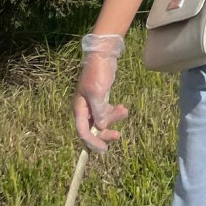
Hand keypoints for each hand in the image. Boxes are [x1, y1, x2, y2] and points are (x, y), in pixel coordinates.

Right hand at [73, 34, 128, 153]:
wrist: (103, 56)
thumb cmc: (98, 73)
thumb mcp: (97, 93)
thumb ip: (98, 111)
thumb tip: (100, 127)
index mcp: (80, 108)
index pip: (83, 131)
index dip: (92, 142)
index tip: (104, 149)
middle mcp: (85, 108)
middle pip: (93, 128)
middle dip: (105, 133)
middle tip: (118, 136)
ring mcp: (93, 104)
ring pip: (102, 120)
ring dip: (113, 119)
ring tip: (125, 111)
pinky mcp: (101, 98)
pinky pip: (107, 111)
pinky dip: (114, 112)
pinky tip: (123, 109)